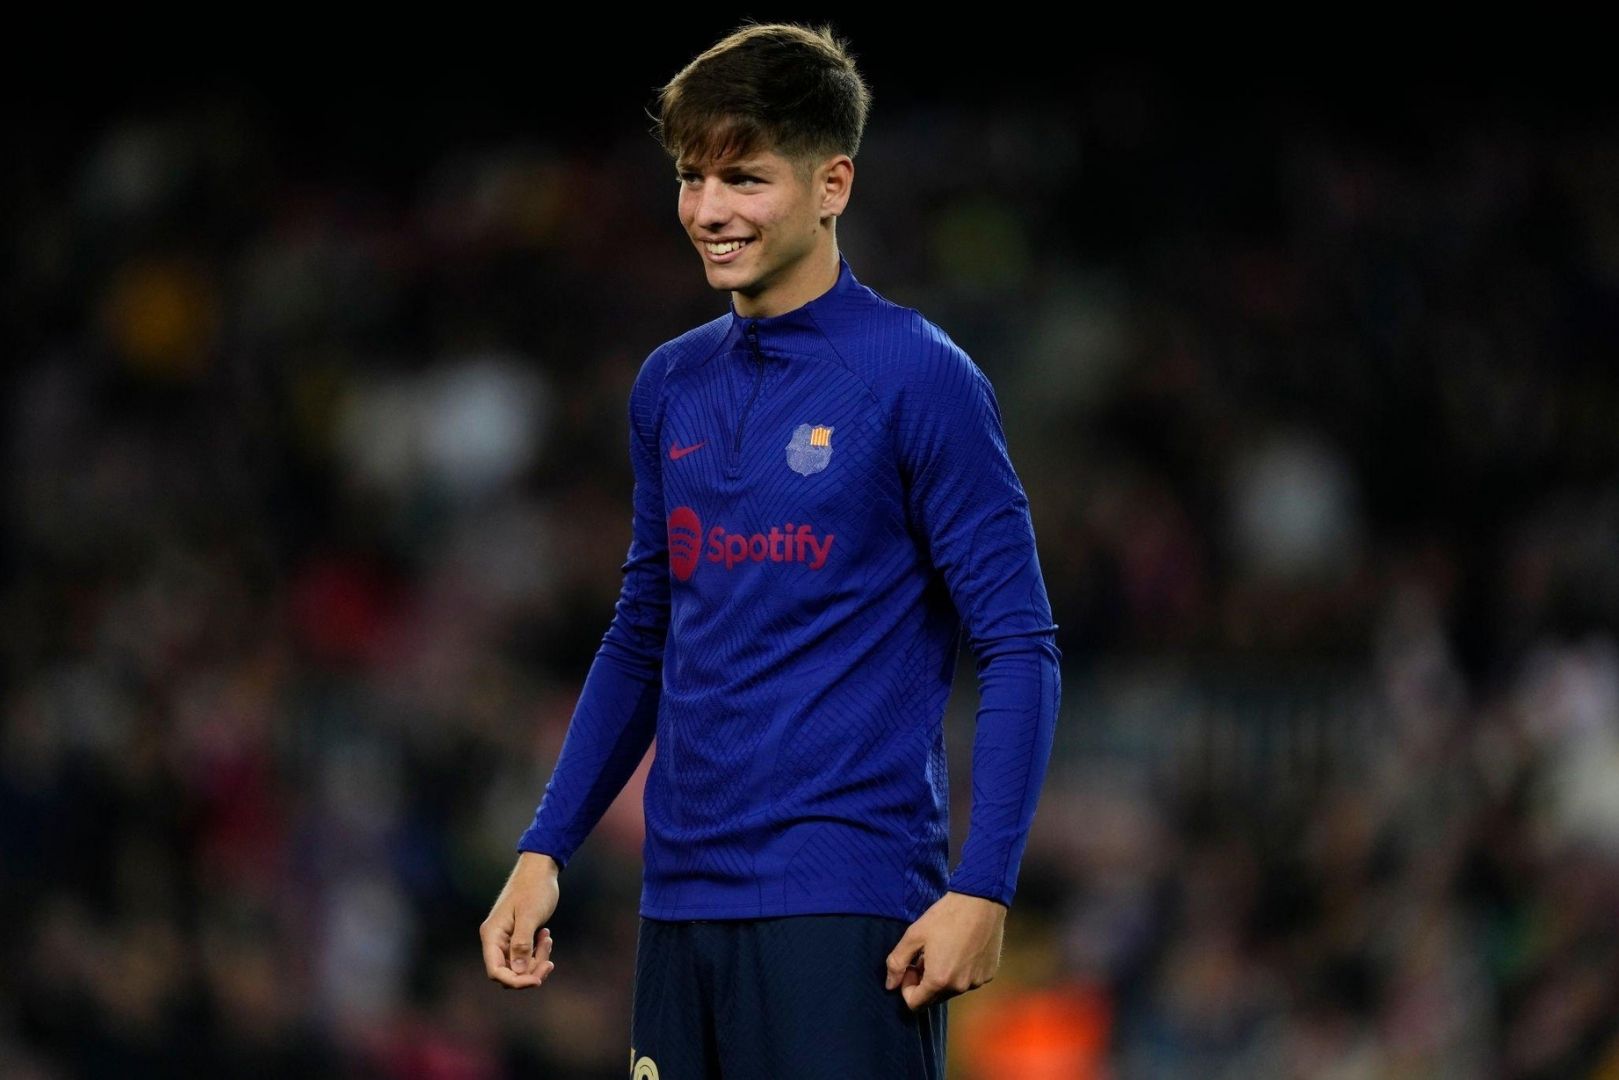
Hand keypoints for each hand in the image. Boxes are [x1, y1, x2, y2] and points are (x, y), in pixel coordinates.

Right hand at [480, 852, 560, 987]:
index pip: (495, 971)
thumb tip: (517, 972)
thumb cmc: (534, 888)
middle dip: (530, 971)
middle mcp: (496, 940)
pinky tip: (546, 936)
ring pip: (519, 966)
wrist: (540, 869)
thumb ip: (522, 944)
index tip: (536, 980)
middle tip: (549, 962)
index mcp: (492, 935)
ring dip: (537, 960)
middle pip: (509, 972)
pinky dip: (538, 952)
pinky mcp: (518, 936)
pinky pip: (526, 956)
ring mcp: (507, 939)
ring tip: (548, 938)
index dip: (515, 981)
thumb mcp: (529, 916)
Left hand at [884, 891, 1005, 1009]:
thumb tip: (890, 985)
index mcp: (938, 980)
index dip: (906, 987)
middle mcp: (959, 987)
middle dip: (924, 982)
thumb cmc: (945, 916)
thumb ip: (897, 963)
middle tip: (924, 956)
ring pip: (951, 990)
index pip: (915, 1004)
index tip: (911, 966)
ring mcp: (976, 982)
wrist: (981, 901)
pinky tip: (960, 949)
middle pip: (933, 998)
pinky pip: (968, 981)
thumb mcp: (913, 935)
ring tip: (943, 950)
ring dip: (942, 977)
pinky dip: (960, 971)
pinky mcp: (988, 974)